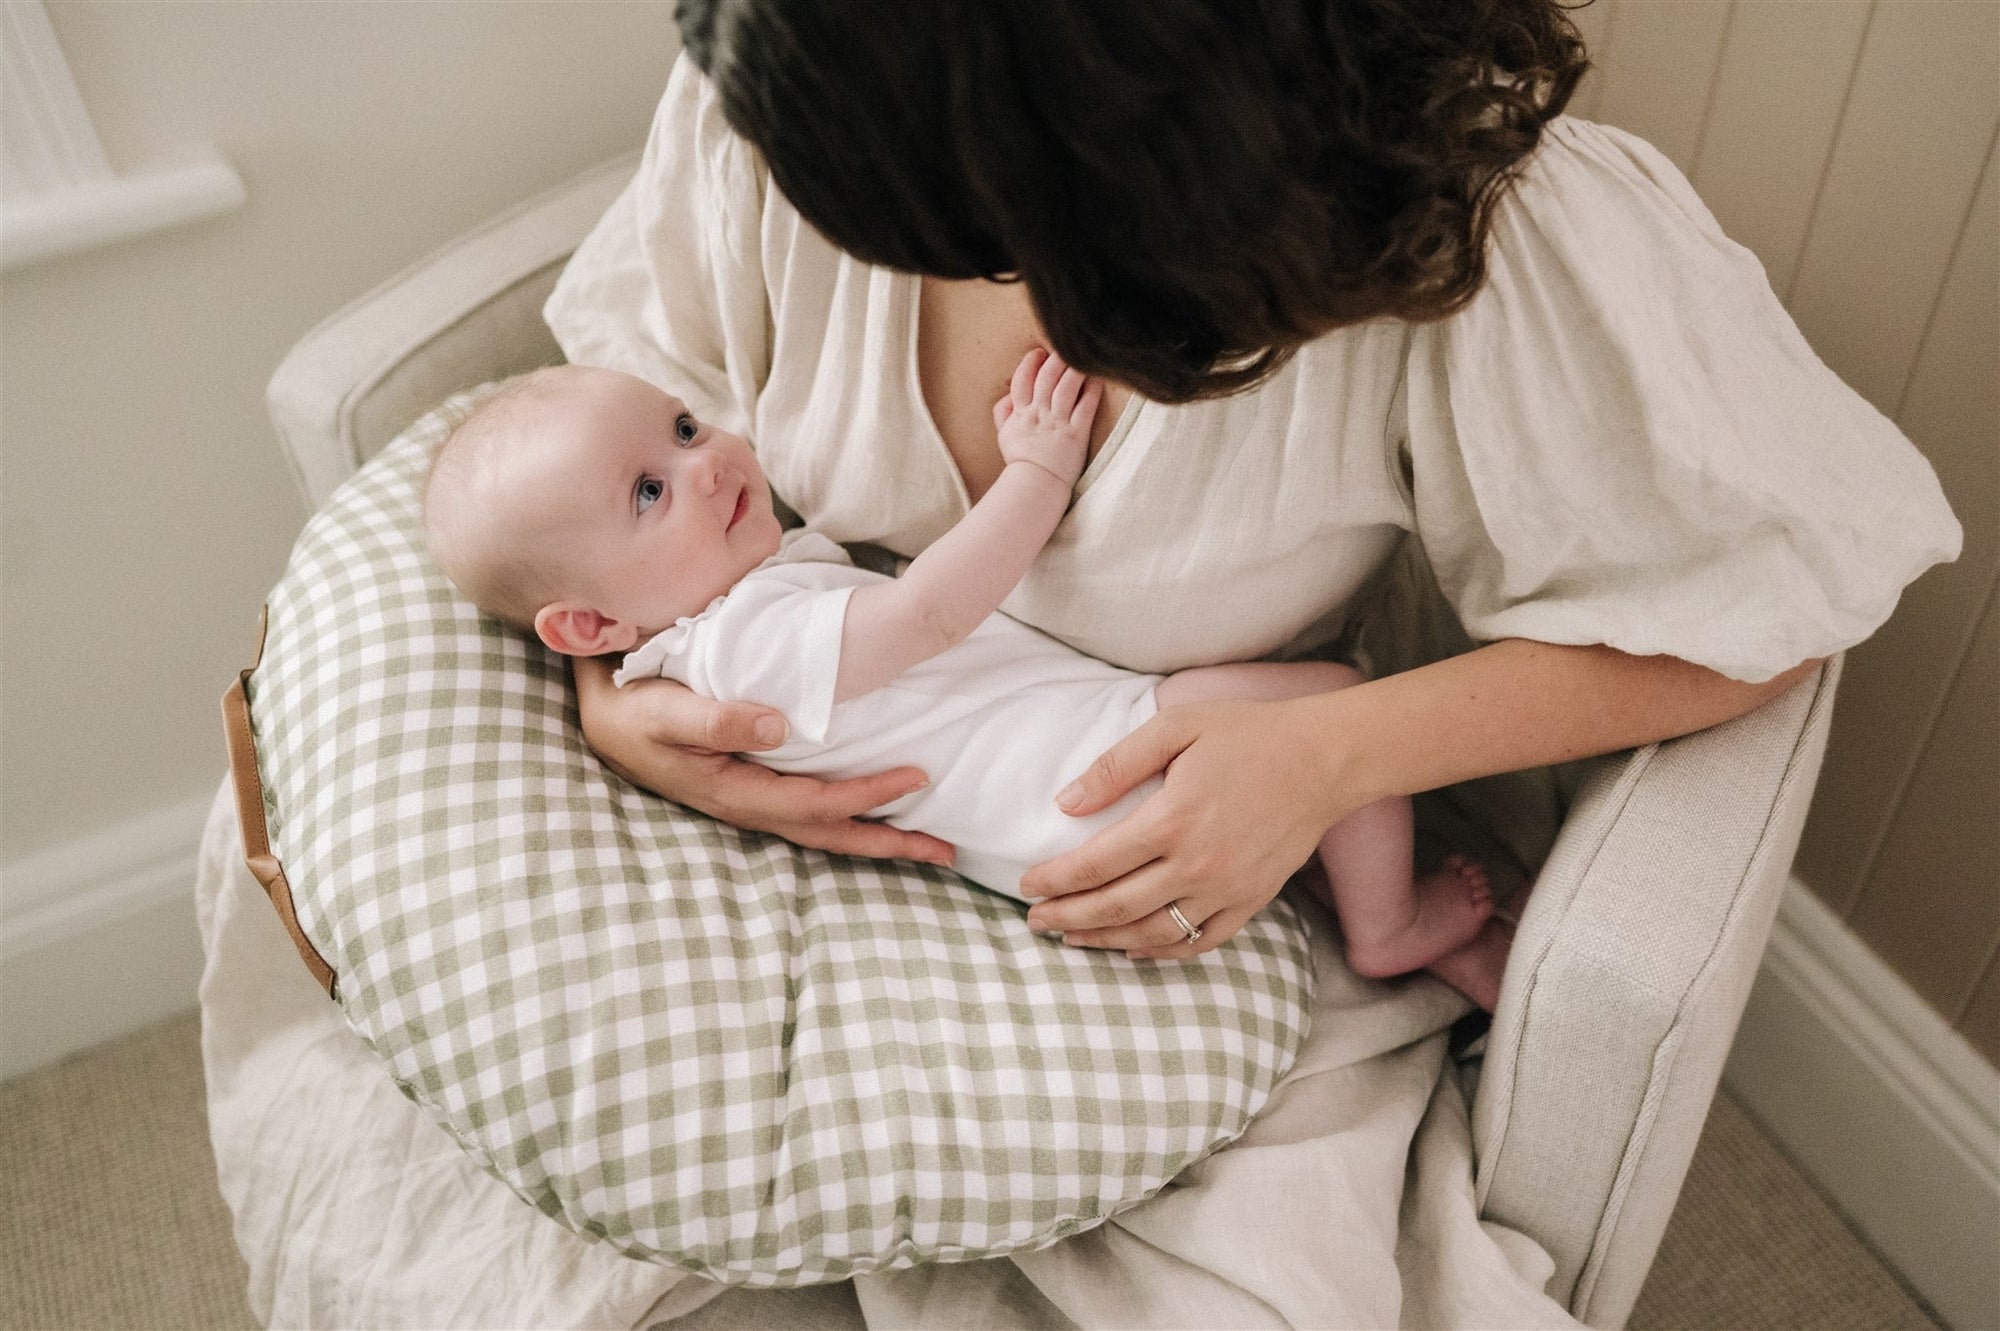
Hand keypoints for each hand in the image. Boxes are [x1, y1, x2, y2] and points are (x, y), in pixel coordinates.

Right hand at [572, 655, 955, 864]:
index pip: (818, 803)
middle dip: (889, 844)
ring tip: (924, 842)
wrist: (599, 709)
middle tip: (947, 851)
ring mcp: (750, 802)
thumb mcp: (664, 711)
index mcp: (737, 792)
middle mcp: (749, 807)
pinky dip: (846, 818)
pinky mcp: (749, 789)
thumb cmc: (630, 706)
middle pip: (831, 834)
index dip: (869, 795)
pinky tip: (869, 812)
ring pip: (823, 829)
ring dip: (874, 836)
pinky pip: (809, 812)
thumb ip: (716, 720)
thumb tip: (778, 727)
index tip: (918, 777)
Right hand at [992, 348, 1098, 488]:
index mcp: (1020, 414)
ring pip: (1066, 388)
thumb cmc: (1021, 462)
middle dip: (1055, 359)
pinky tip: (1097, 380)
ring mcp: (1058, 424)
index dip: (1029, 363)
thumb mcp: (1004, 436)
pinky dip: (1092, 392)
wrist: (1034, 486)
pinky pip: (1085, 408)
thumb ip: (1003, 414)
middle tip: (1064, 347)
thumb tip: (1006, 396)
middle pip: (1046, 378)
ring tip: (1083, 357)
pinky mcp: (1076, 435)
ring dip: (1074, 369)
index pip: (1022, 381)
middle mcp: (1039, 414)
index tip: (1038, 353)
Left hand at [1019, 698, 1348, 956]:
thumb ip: (1116, 765)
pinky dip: (1163, 952)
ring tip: (1072, 938)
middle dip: (1068, 918)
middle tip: (1035, 922)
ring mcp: (1228, 889)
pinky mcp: (1252, 900)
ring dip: (1106, 940)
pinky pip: (1201, 941)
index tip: (1027, 886)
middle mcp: (1198, 864)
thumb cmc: (1247, 734)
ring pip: (1153, 933)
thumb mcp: (1175, 727)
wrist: (1325, 759)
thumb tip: (1065, 803)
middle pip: (1116, 906)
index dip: (1055, 879)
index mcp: (1173, 819)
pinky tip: (1135, 949)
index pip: (1095, 863)